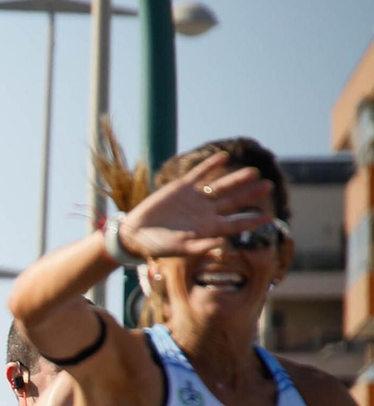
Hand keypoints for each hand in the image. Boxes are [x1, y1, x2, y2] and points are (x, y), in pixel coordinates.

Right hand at [120, 163, 274, 259]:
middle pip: (233, 201)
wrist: (136, 234)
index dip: (252, 220)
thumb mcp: (179, 249)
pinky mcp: (181, 188)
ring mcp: (195, 199)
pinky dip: (210, 165)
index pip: (235, 224)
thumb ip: (199, 246)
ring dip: (236, 179)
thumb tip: (220, 245)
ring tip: (253, 172)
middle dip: (250, 194)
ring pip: (221, 187)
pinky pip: (199, 174)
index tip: (269, 217)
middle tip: (268, 185)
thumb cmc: (157, 246)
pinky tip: (223, 156)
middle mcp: (205, 212)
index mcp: (208, 229)